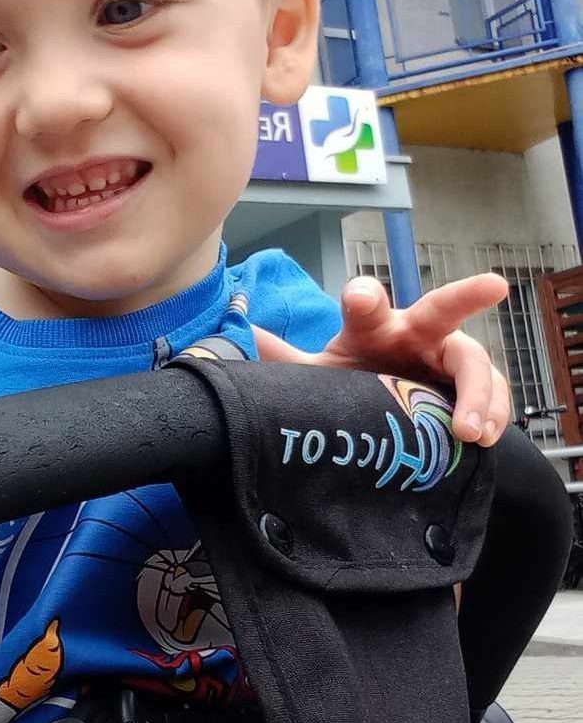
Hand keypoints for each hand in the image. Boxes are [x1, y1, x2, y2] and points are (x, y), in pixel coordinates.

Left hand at [253, 274, 510, 446]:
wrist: (384, 413)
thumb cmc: (352, 384)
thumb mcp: (318, 376)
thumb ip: (283, 361)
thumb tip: (228, 345)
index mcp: (373, 326)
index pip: (366, 302)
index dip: (362, 297)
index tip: (356, 298)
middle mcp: (414, 334)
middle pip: (440, 310)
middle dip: (466, 294)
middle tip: (494, 285)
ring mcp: (447, 359)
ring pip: (473, 360)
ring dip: (477, 392)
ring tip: (469, 430)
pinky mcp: (470, 389)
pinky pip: (493, 395)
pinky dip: (493, 413)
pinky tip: (484, 437)